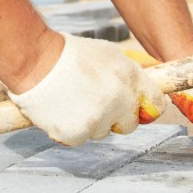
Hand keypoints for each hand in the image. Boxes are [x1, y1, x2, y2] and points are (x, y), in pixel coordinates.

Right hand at [7, 34, 166, 146]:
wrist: (34, 60)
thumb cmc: (67, 54)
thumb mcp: (106, 53)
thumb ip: (128, 74)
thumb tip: (143, 93)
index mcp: (130, 78)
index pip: (157, 104)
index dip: (145, 106)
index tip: (134, 106)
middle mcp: (119, 101)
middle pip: (129, 124)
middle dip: (115, 116)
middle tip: (92, 100)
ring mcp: (99, 120)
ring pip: (102, 131)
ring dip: (90, 121)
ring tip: (70, 99)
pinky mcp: (78, 134)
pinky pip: (80, 138)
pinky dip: (71, 129)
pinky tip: (60, 110)